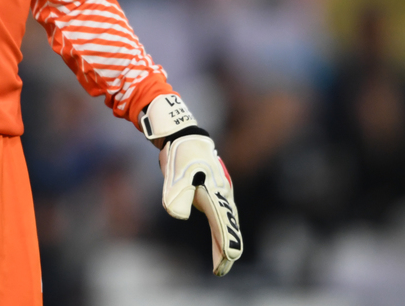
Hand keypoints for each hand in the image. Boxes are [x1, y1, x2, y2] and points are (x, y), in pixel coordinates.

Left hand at [160, 133, 242, 275]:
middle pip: (227, 224)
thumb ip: (176, 193)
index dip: (225, 240)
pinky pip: (220, 216)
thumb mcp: (175, 172)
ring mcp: (220, 192)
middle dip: (225, 247)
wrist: (183, 135)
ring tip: (222, 263)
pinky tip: (218, 242)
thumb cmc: (180, 154)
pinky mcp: (214, 192)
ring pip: (226, 221)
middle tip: (222, 269)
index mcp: (215, 190)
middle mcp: (222, 193)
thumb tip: (176, 214)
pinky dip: (220, 231)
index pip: (221, 220)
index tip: (228, 257)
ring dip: (224, 241)